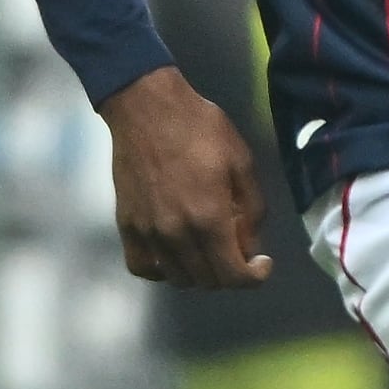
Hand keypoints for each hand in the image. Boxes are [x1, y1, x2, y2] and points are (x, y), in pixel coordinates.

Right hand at [99, 66, 269, 290]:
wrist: (146, 108)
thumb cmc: (200, 128)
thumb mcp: (242, 161)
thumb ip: (252, 209)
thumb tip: (251, 246)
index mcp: (209, 218)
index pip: (233, 275)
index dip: (254, 277)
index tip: (261, 264)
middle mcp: (177, 234)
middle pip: (208, 281)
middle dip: (230, 273)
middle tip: (236, 249)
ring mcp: (148, 233)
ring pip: (178, 278)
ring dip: (200, 273)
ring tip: (208, 250)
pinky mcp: (127, 225)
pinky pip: (143, 268)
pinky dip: (162, 270)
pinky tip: (174, 255)